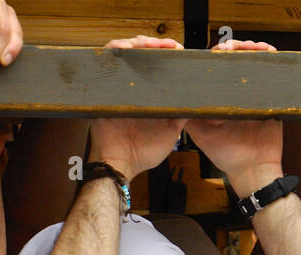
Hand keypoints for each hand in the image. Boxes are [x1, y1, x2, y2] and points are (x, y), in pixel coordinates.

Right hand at [88, 37, 187, 179]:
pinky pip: (107, 60)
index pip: (153, 64)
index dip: (164, 53)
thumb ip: (180, 114)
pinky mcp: (103, 88)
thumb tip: (197, 98)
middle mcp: (130, 88)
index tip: (177, 49)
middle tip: (168, 45)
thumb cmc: (142, 153)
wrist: (121, 164)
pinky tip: (129, 48)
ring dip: (138, 43)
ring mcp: (116, 86)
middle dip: (153, 44)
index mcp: (146, 96)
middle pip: (138, 54)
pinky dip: (116, 49)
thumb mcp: (170, 131)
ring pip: (124, 52)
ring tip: (151, 43)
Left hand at [184, 40, 282, 190]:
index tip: (217, 50)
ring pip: (254, 61)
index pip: (218, 66)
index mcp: (220, 97)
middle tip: (230, 47)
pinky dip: (269, 58)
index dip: (217, 54)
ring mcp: (254, 93)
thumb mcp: (201, 134)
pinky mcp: (271, 96)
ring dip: (252, 49)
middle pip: (237, 59)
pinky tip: (266, 52)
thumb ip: (189, 115)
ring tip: (250, 47)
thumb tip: (175, 94)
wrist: (254, 169)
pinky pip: (272, 72)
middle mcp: (237, 92)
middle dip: (236, 46)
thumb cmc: (227, 155)